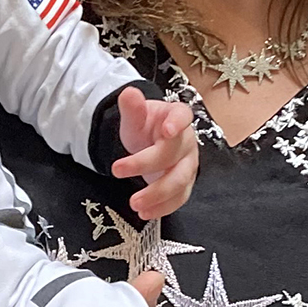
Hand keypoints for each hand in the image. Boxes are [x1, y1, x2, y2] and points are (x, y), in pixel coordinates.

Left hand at [114, 89, 196, 219]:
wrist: (150, 143)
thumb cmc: (146, 128)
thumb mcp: (135, 117)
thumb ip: (132, 108)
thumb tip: (128, 93)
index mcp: (177, 117)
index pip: (182, 116)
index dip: (177, 123)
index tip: (167, 131)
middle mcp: (187, 141)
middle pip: (173, 155)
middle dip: (147, 165)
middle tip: (118, 171)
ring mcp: (188, 165)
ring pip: (179, 181)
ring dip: (158, 195)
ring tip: (134, 203)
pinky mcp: (185, 185)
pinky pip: (179, 198)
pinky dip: (163, 208)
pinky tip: (146, 213)